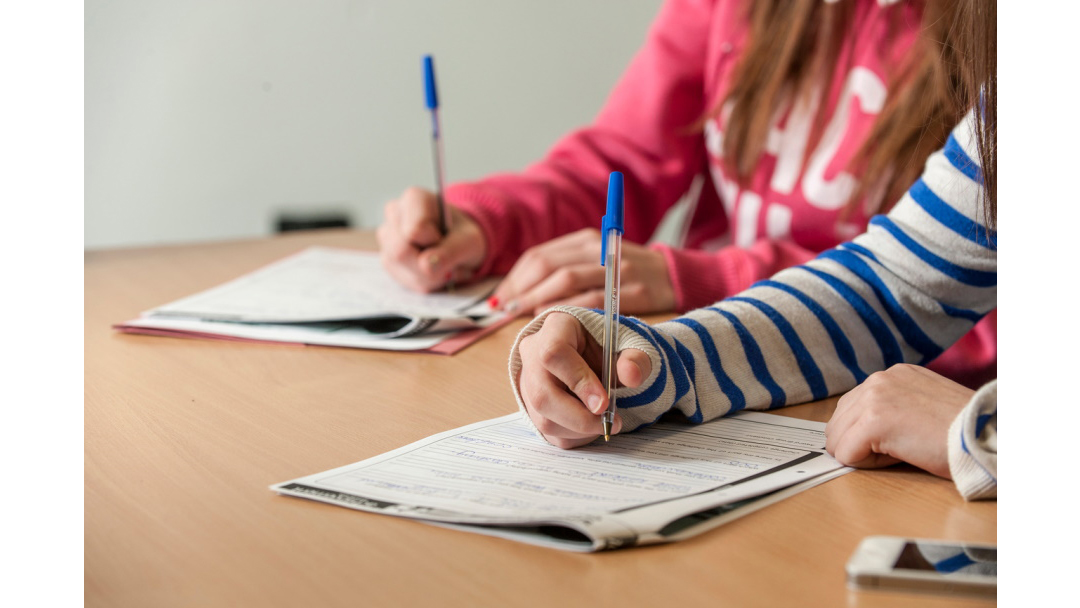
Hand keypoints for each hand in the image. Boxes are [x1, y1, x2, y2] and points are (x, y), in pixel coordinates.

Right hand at [376, 187, 486, 292]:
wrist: (460, 244)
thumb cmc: (463, 236)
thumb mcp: (469, 241)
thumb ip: (450, 252)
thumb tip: (426, 267)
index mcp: (414, 199)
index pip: (414, 231)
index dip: (434, 243)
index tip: (445, 239)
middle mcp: (395, 214)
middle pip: (400, 252)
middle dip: (428, 266)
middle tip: (446, 260)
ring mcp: (387, 237)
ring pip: (399, 268)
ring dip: (427, 277)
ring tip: (441, 265)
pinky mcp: (387, 259)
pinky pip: (401, 279)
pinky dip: (422, 282)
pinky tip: (432, 271)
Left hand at [490, 228, 675, 315]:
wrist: (674, 276)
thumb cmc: (625, 272)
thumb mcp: (594, 260)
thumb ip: (563, 268)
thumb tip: (520, 289)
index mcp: (585, 239)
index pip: (539, 255)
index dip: (515, 278)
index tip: (500, 298)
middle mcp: (599, 249)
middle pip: (548, 266)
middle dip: (521, 290)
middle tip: (505, 310)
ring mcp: (616, 269)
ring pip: (566, 281)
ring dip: (538, 300)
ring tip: (523, 315)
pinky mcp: (632, 291)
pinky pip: (592, 301)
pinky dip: (568, 311)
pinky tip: (555, 321)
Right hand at [517, 312, 651, 447]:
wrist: (596, 355)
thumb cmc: (609, 346)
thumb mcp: (628, 345)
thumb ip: (635, 358)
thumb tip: (632, 375)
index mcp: (555, 328)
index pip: (553, 354)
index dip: (578, 382)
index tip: (605, 403)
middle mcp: (533, 353)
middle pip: (542, 394)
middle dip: (579, 417)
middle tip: (610, 423)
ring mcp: (527, 381)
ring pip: (543, 418)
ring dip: (579, 430)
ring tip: (604, 422)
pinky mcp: (530, 405)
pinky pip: (547, 432)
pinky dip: (574, 436)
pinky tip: (591, 425)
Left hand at [825, 364, 973, 477]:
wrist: (987, 436)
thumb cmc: (963, 431)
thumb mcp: (923, 406)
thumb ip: (893, 408)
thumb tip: (861, 433)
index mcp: (892, 375)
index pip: (851, 408)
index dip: (866, 434)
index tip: (899, 439)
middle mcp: (879, 380)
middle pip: (838, 423)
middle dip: (859, 445)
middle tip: (899, 450)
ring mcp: (873, 398)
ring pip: (838, 440)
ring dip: (864, 454)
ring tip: (902, 451)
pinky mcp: (873, 422)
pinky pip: (846, 454)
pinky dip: (867, 465)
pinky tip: (899, 457)